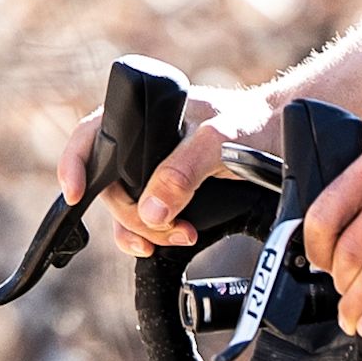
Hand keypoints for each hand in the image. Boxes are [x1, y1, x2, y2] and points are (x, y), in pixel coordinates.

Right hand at [58, 86, 278, 256]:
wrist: (287, 138)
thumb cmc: (256, 124)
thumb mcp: (220, 140)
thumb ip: (184, 170)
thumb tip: (150, 210)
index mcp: (146, 114)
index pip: (92, 133)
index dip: (75, 162)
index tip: (74, 193)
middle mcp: (144, 141)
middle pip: (109, 184)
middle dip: (133, 214)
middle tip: (170, 228)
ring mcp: (155, 169)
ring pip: (126, 207)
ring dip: (144, 230)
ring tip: (180, 236)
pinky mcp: (170, 193)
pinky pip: (143, 219)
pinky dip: (149, 237)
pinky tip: (161, 246)